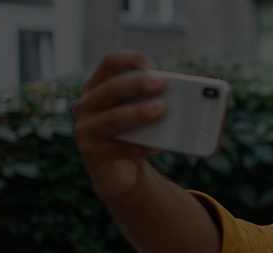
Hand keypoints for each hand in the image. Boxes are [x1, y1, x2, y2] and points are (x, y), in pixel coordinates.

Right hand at [73, 52, 166, 201]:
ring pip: (113, 118)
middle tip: (163, 84)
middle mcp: (86, 106)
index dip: (130, 60)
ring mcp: (86, 130)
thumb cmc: (134, 135)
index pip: (109, 63)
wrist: (120, 173)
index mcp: (98, 87)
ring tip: (162, 110)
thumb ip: (153, 99)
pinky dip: (140, 146)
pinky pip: (119, 148)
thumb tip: (185, 93)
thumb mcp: (141, 113)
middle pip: (111, 88)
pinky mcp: (94, 155)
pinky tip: (157, 146)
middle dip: (138, 84)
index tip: (152, 65)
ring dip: (139, 113)